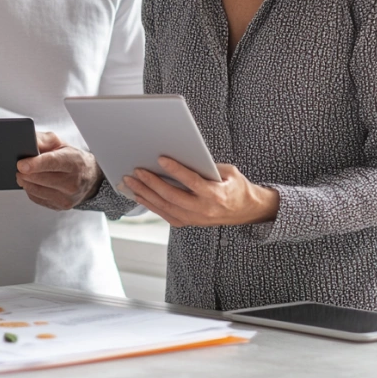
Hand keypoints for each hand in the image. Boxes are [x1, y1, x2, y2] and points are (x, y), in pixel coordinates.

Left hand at [15, 131, 103, 209]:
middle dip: (25, 173)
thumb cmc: (72, 158)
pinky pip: (37, 199)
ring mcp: (67, 197)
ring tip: (23, 173)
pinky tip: (32, 183)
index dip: (35, 164)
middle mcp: (72, 182)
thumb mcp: (60, 143)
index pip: (52, 163)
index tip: (20, 164)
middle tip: (19, 166)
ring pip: (36, 190)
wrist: (89, 177)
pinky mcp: (60, 207)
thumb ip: (44, 140)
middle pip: (41, 179)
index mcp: (74, 162)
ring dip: (25, 182)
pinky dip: (30, 190)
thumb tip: (28, 143)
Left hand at [122, 158, 279, 227]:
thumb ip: (206, 166)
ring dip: (146, 194)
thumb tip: (181, 155)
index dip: (176, 170)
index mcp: (217, 195)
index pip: (193, 182)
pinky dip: (151, 205)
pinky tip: (139, 195)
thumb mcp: (228, 171)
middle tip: (137, 171)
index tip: (161, 158)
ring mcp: (196, 219)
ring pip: (166, 207)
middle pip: (173, 197)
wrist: (246, 210)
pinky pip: (166, 215)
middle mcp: (205, 210)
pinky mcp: (189, 222)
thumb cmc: (235, 186)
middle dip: (152, 183)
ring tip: (130, 182)